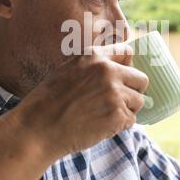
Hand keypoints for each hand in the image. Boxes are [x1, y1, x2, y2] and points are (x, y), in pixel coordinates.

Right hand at [14, 43, 148, 159]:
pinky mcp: (116, 115)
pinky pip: (131, 120)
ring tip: (105, 115)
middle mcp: (108, 70)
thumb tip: (119, 67)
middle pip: (141, 79)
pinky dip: (120, 125)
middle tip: (116, 101)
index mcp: (95, 56)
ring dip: (126, 110)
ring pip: (139, 101)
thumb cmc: (49, 101)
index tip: (121, 78)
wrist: (38, 128)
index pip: (128, 52)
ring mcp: (114, 93)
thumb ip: (93, 65)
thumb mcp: (68, 69)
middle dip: (132, 91)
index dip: (126, 67)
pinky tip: (102, 126)